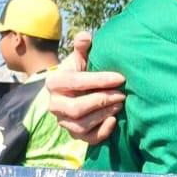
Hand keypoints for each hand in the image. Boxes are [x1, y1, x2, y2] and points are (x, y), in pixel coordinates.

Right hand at [47, 29, 125, 143]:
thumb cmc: (80, 71)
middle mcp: (54, 105)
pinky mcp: (74, 135)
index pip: (76, 82)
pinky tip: (114, 120)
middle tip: (122, 94)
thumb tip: (85, 36)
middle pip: (77, 109)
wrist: (75, 90)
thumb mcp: (80, 58)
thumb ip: (82, 47)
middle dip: (102, 101)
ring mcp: (63, 122)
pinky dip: (102, 132)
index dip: (99, 80)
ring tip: (120, 104)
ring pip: (82, 125)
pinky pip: (87, 139)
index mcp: (54, 82)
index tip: (120, 78)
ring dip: (104, 115)